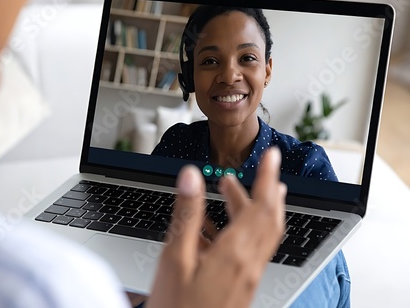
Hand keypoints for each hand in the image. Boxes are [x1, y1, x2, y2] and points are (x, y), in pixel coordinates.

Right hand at [147, 147, 285, 307]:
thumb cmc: (179, 307)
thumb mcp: (175, 257)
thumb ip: (186, 214)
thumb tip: (191, 177)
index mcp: (236, 252)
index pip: (261, 205)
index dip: (267, 177)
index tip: (272, 156)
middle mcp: (249, 263)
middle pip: (269, 219)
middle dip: (266, 189)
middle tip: (260, 168)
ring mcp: (247, 276)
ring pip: (262, 234)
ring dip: (254, 207)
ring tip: (232, 189)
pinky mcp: (241, 285)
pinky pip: (251, 250)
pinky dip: (244, 229)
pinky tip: (222, 228)